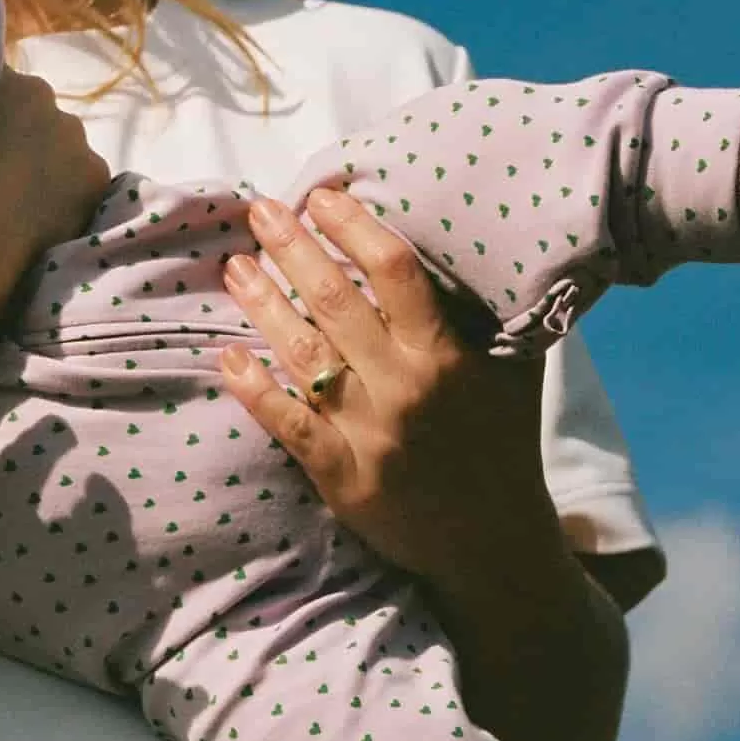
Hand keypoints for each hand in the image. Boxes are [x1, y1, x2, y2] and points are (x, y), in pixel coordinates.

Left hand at [217, 186, 545, 571]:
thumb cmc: (502, 443)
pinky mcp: (342, 477)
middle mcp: (405, 388)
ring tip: (235, 266)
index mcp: (446, 355)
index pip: (395, 272)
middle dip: (293, 248)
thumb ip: (487, 312)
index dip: (354, 226)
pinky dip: (255, 389)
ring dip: (263, 305)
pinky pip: (289, 424)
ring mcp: (370, 434)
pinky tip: (226, 355)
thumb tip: (467, 242)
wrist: (494, 544)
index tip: (322, 196)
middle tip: (260, 210)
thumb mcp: (513, 370)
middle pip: (336, 302)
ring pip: (304, 355)